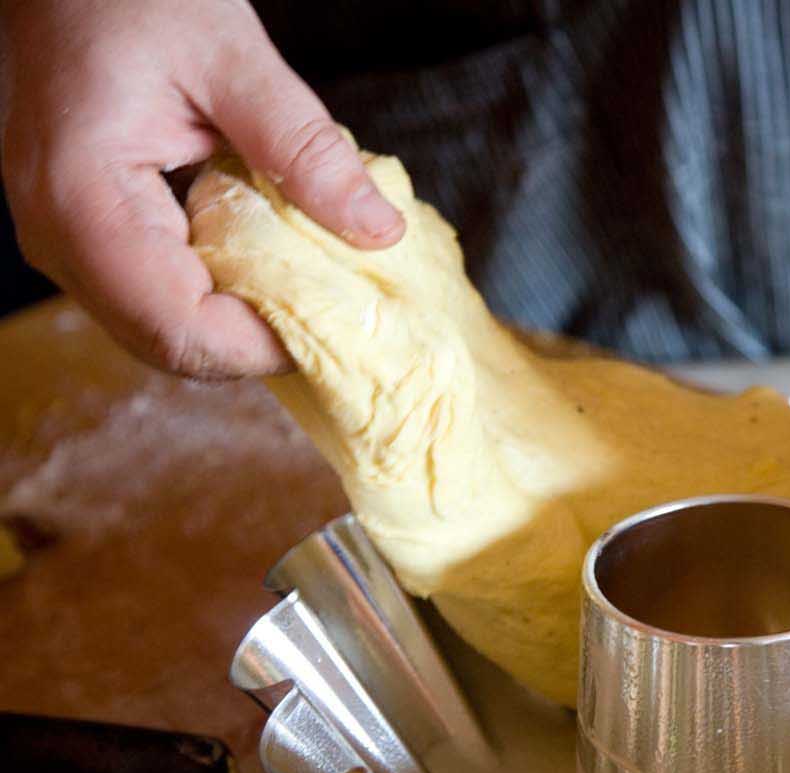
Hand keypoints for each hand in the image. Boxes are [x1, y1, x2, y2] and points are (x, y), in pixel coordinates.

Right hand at [0, 0, 404, 377]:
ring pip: (165, 329)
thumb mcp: (233, 59)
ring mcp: (64, 241)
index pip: (181, 328)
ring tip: (315, 283)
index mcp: (84, 200)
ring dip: (244, 319)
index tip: (341, 322)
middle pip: (172, 344)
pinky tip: (271, 258)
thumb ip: (306, 149)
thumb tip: (380, 232)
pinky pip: (158, 294)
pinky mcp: (84, 235)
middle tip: (342, 311)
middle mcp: (58, 237)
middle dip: (261, 340)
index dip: (265, 344)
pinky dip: (221, 289)